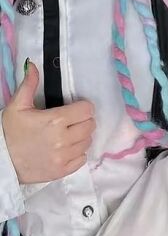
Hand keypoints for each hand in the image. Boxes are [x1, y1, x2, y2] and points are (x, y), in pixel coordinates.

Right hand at [1, 61, 94, 182]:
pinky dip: (77, 153)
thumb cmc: (9, 132)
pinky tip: (65, 149)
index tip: (72, 109)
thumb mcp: (17, 106)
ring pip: (88, 142)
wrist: (0, 162)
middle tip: (69, 122)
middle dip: (82, 121)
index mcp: (55, 120)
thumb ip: (29, 84)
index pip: (87, 110)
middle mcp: (63, 139)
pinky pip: (83, 159)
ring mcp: (63, 157)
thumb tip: (32, 64)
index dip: (81, 107)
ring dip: (80, 137)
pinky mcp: (62, 171)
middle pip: (90, 125)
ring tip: (66, 135)